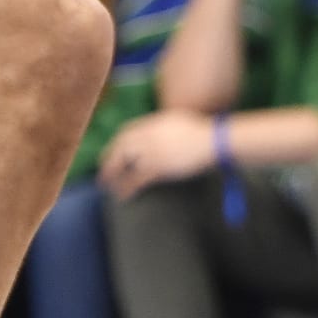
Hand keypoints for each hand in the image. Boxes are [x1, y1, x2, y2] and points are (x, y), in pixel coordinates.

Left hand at [99, 110, 218, 199]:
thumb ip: (163, 126)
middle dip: (109, 159)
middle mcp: (149, 135)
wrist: (214, 141)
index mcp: (154, 122)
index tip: (112, 151)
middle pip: (121, 146)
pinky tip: (123, 195)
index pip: (127, 131)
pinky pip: (137, 178)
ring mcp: (153, 151)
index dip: (116, 143)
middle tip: (103, 171)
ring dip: (113, 175)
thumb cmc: (202, 132)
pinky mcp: (159, 166)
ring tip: (107, 185)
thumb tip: (154, 134)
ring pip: (125, 163)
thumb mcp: (178, 122)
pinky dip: (128, 187)